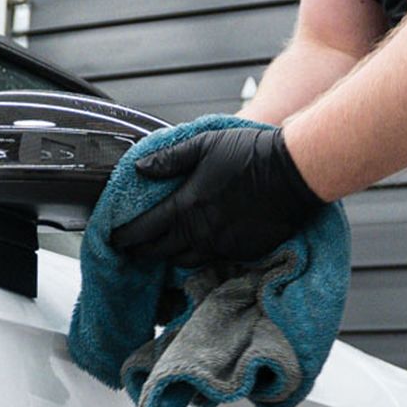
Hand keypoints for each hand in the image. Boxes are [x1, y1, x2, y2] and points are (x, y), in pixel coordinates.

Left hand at [110, 126, 324, 267]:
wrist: (293, 174)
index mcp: (187, 205)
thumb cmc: (250, 153)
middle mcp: (201, 231)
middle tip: (129, 250)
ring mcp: (222, 245)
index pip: (145, 229)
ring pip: (184, 261)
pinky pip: (210, 262)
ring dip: (167, 257)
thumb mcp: (204, 145)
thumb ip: (169, 158)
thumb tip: (140, 168)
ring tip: (158, 252)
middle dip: (140, 252)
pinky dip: (197, 258)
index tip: (113, 239)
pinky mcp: (241, 253)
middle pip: (160, 252)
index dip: (125, 236)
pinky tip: (194, 249)